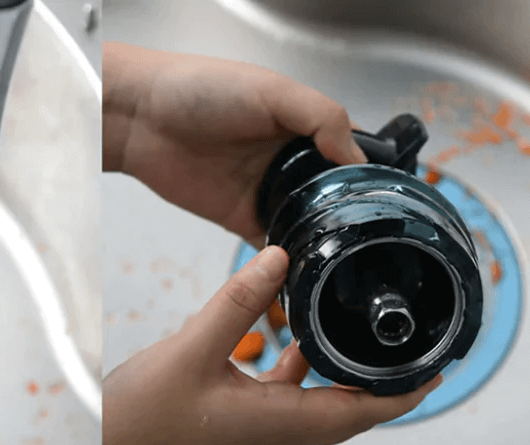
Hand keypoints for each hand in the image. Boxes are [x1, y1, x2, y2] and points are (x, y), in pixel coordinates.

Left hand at [102, 42, 366, 246]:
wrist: (141, 118)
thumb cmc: (200, 89)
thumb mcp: (273, 90)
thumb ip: (321, 117)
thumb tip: (356, 157)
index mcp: (302, 125)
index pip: (349, 153)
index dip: (367, 175)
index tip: (388, 200)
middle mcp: (288, 160)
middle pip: (331, 195)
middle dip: (348, 215)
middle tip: (371, 238)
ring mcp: (264, 191)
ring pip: (305, 223)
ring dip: (320, 239)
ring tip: (345, 259)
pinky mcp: (239, 218)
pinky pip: (270, 244)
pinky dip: (284, 260)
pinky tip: (303, 269)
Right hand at [102, 246, 439, 444]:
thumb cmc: (142, 421)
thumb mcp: (193, 347)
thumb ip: (238, 300)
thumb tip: (280, 258)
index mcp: (277, 423)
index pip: (364, 411)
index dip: (406, 391)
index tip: (438, 365)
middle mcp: (273, 433)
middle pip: (347, 409)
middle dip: (382, 380)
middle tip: (407, 345)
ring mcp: (252, 430)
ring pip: (314, 402)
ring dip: (337, 371)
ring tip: (352, 332)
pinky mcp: (231, 422)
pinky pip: (279, 395)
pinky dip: (294, 368)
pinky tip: (283, 337)